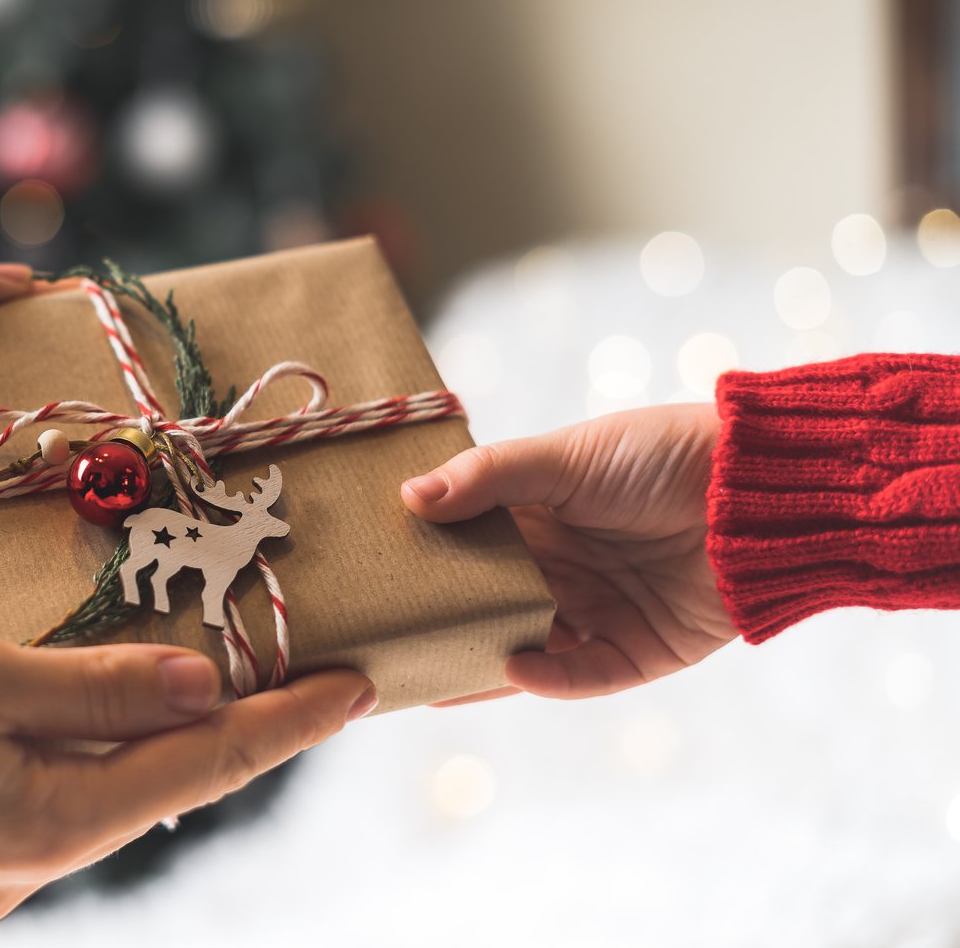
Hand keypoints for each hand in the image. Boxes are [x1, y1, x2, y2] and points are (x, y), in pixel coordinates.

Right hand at [0, 633, 374, 941]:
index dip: (286, 724)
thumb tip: (206, 683)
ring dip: (138, 750)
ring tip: (179, 691)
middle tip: (282, 676)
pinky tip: (61, 733)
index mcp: (52, 824)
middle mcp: (26, 874)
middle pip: (151, 789)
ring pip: (88, 805)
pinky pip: (28, 819)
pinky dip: (66, 771)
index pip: (202, 763)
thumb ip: (95, 687)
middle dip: (220, 734)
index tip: (356, 690)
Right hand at [403, 404, 735, 699]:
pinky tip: (515, 670)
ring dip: (484, 663)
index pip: (465, 551)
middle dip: (442, 628)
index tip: (372, 580)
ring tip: (432, 674)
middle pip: (488, 609)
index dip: (423, 567)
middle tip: (384, 645)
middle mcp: (562, 571)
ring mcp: (598, 614)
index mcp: (537, 519)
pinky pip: (583, 675)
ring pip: (526, 650)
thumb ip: (488, 477)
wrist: (761, 486)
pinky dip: (549, 678)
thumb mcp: (565, 456)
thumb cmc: (661, 454)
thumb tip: (408, 497)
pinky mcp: (639, 652)